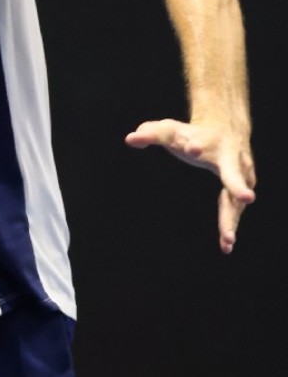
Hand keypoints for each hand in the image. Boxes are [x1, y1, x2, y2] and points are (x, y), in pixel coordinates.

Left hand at [125, 118, 255, 253]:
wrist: (227, 131)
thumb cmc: (192, 134)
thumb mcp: (170, 130)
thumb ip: (149, 134)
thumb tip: (129, 140)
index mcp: (210, 142)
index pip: (201, 143)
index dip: (196, 146)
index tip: (192, 149)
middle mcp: (232, 160)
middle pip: (234, 174)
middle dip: (238, 185)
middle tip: (247, 197)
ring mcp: (242, 177)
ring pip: (236, 200)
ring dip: (231, 219)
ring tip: (227, 239)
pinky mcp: (241, 191)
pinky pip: (234, 210)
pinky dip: (230, 226)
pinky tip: (225, 246)